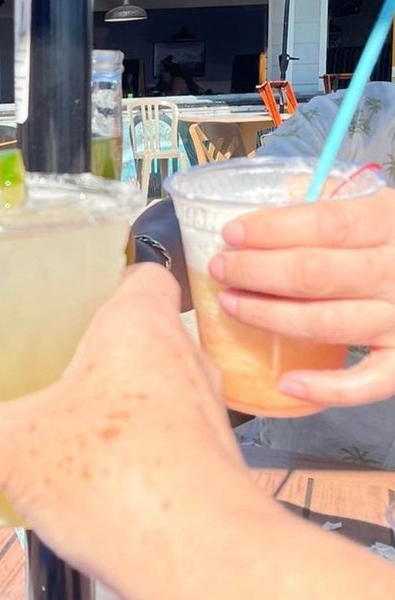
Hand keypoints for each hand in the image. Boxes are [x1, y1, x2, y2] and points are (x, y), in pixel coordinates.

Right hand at [0, 266, 257, 593]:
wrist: (197, 563)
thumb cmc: (116, 473)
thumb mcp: (12, 446)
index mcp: (141, 330)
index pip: (147, 276)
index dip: (117, 278)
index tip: (83, 293)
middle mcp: (184, 366)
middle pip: (150, 339)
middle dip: (104, 355)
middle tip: (53, 368)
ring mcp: (204, 425)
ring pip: (159, 399)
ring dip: (120, 412)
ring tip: (65, 430)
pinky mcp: (206, 478)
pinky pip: (166, 453)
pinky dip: (134, 462)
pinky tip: (90, 488)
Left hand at [209, 187, 394, 406]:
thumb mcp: (383, 211)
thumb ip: (337, 213)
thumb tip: (270, 215)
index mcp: (392, 223)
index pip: (325, 225)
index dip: (272, 229)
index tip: (232, 234)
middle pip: (314, 273)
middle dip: (256, 270)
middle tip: (222, 269)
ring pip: (324, 322)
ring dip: (268, 314)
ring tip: (232, 304)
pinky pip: (365, 383)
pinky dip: (324, 387)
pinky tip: (285, 381)